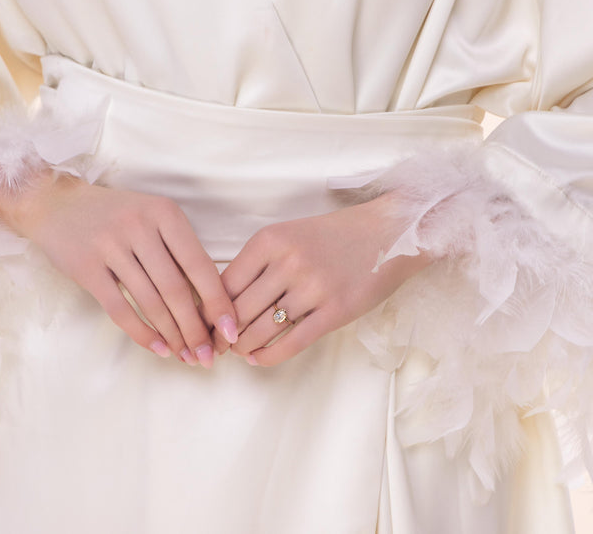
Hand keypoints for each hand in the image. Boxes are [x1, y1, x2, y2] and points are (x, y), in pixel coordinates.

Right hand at [0, 172, 238, 366]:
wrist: (55, 204)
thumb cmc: (115, 216)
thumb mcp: (152, 218)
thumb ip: (179, 252)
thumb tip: (210, 305)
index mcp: (165, 213)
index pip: (200, 265)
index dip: (219, 303)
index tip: (231, 331)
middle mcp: (139, 226)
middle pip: (177, 289)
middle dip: (196, 329)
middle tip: (208, 356)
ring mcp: (111, 246)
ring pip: (151, 302)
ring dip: (172, 335)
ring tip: (186, 356)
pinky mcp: (86, 268)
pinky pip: (120, 309)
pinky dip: (142, 333)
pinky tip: (158, 348)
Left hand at [219, 193, 430, 365]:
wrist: (388, 233)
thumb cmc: (333, 236)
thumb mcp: (288, 235)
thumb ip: (257, 263)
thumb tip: (222, 301)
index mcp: (270, 240)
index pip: (224, 283)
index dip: (210, 311)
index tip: (204, 325)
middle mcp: (288, 262)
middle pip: (238, 310)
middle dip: (222, 335)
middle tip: (216, 346)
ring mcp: (312, 287)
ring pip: (261, 329)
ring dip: (243, 347)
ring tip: (238, 352)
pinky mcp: (335, 311)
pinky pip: (291, 342)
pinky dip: (269, 356)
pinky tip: (259, 358)